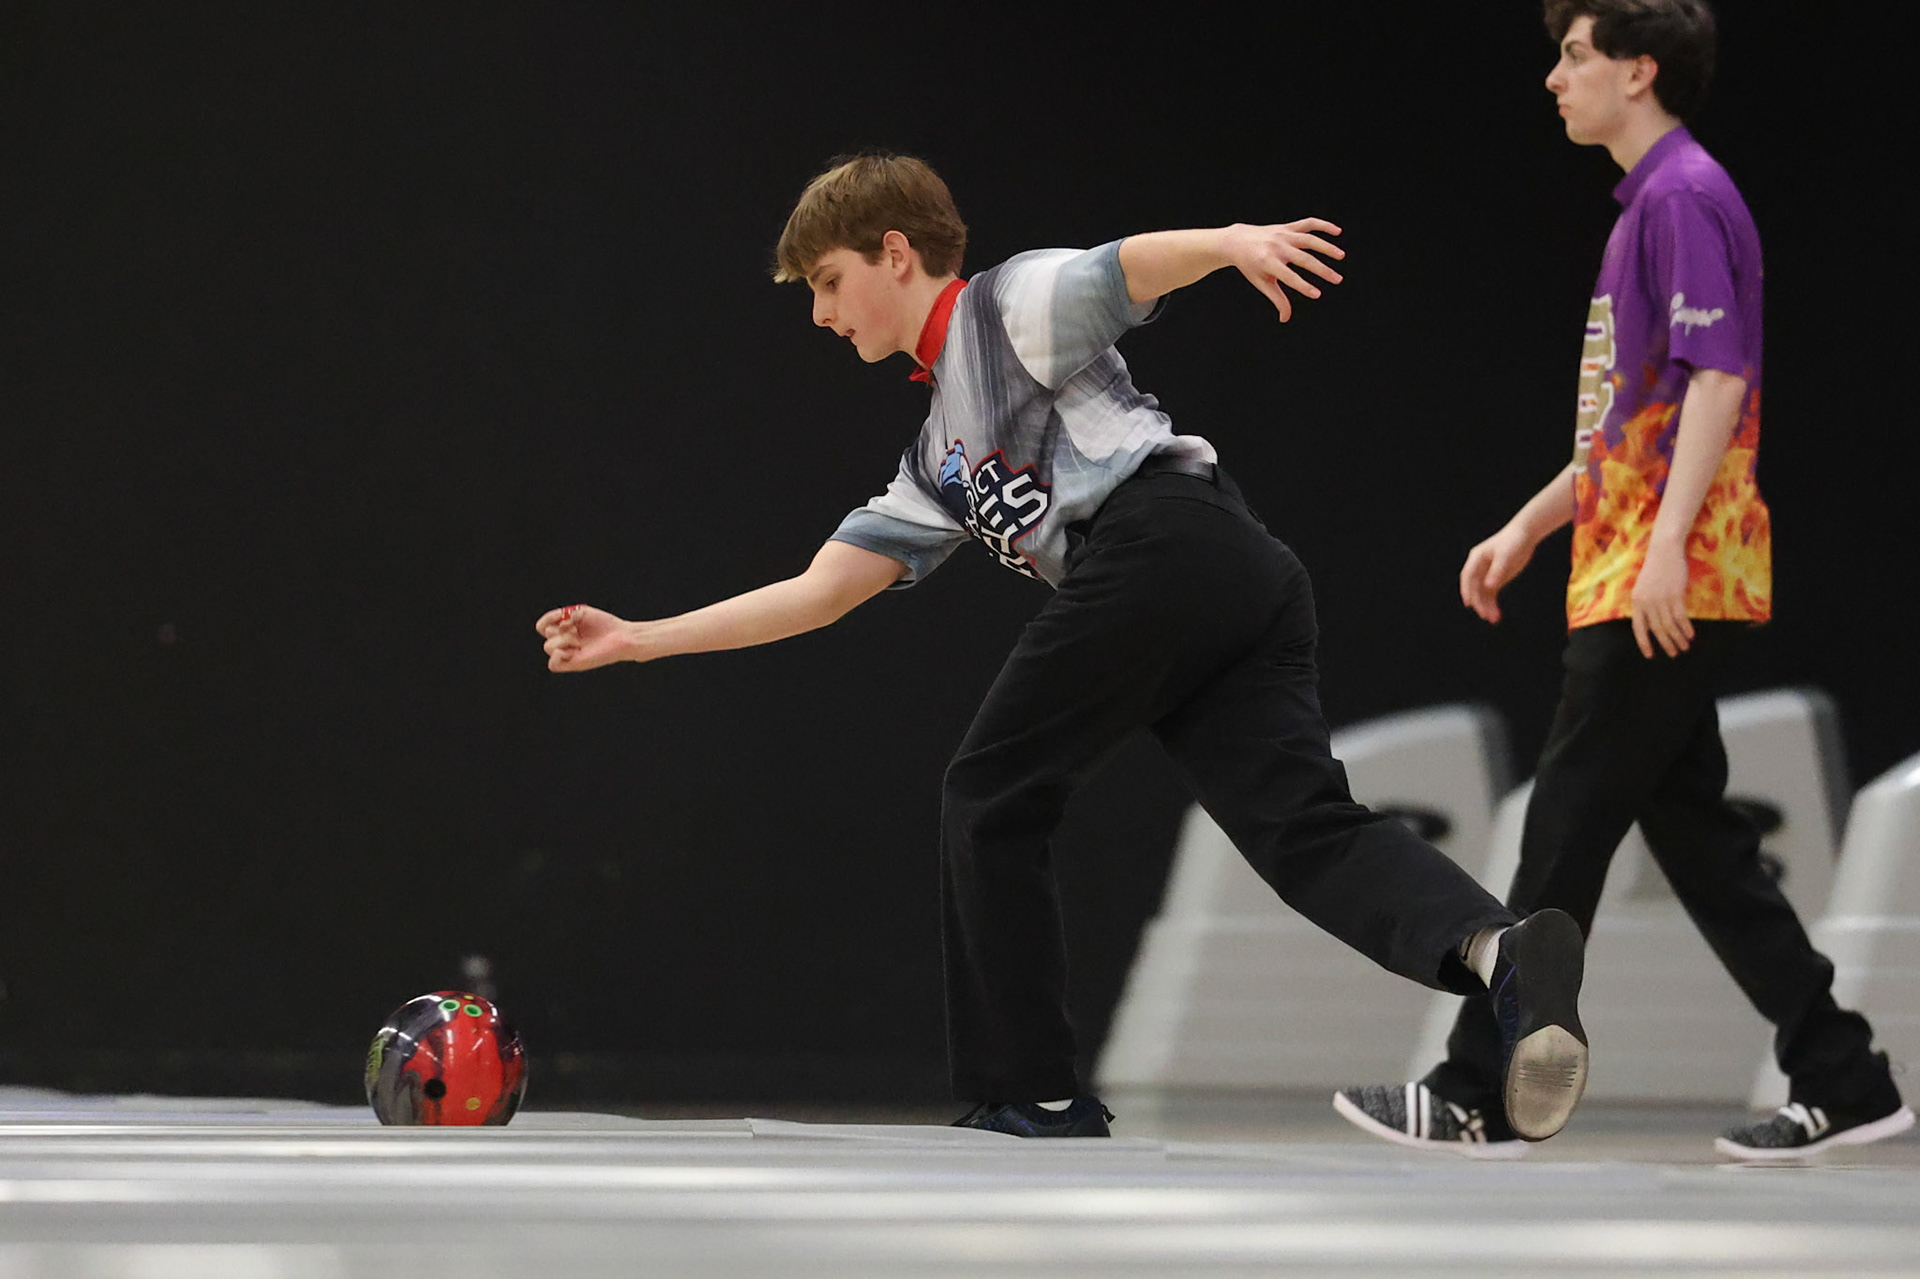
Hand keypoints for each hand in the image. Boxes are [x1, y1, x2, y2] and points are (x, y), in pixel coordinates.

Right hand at [534, 603, 635, 671]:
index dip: (548, 618)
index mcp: (565, 629)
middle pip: (547, 634)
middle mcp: (565, 641)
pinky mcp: (574, 664)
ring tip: (580, 641)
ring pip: (548, 647)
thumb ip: (567, 615)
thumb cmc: (606, 625)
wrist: (621, 637)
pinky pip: (553, 665)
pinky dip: (556, 657)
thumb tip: (560, 626)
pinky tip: (570, 651)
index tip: (562, 613)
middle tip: (578, 630)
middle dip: (561, 629)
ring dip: (563, 640)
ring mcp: (568, 653)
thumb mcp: (583, 613)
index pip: (543, 626)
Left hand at [1221, 219, 1344, 320]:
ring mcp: (1283, 235)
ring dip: (1327, 247)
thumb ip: (1276, 299)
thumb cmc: (1251, 266)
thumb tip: (1285, 319)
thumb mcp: (1261, 283)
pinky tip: (1338, 231)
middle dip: (1322, 270)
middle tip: (1338, 280)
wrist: (1238, 241)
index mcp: (1267, 262)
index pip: (1289, 276)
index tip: (1318, 294)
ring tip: (1341, 256)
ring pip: (1309, 240)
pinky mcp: (1288, 227)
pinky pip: (1308, 223)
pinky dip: (1323, 225)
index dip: (1303, 286)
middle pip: (1304, 259)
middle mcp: (1277, 247)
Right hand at [1459, 525, 1536, 623]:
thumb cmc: (1514, 541)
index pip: (1468, 576)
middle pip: (1475, 588)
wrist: (1525, 534)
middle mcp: (1479, 567)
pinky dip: (1493, 604)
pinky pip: (1491, 594)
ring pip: (1482, 593)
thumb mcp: (1506, 555)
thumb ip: (1497, 571)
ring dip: (1486, 606)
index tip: (1469, 603)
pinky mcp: (1496, 578)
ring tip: (1494, 619)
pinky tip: (1497, 614)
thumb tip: (1489, 586)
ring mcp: (1487, 573)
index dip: (1466, 590)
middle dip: (1479, 602)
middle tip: (1485, 615)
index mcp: (1477, 558)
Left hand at [1629, 544, 1693, 657]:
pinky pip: (1681, 617)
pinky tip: (1690, 635)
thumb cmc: (1655, 568)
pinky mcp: (1675, 594)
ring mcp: (1661, 598)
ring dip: (1678, 639)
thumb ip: (1646, 604)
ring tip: (1684, 647)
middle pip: (1656, 629)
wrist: (1664, 550)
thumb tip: (1653, 623)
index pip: (1638, 627)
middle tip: (1673, 654)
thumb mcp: (1644, 587)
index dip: (1644, 643)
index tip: (1650, 655)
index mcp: (1636, 601)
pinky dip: (1686, 628)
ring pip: (1669, 625)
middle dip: (1666, 644)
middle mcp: (1647, 602)